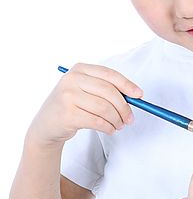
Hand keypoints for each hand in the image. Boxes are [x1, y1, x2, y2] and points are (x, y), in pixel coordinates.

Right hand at [27, 63, 142, 148]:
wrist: (46, 125)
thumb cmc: (71, 106)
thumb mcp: (85, 90)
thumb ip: (106, 89)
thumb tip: (134, 95)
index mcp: (79, 69)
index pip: (109, 75)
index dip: (127, 85)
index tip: (139, 95)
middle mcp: (72, 80)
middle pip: (109, 92)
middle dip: (124, 107)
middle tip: (130, 118)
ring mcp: (68, 97)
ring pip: (104, 108)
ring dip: (116, 119)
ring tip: (119, 125)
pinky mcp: (68, 115)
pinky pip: (97, 121)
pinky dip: (108, 127)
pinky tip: (110, 129)